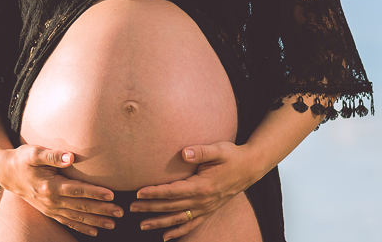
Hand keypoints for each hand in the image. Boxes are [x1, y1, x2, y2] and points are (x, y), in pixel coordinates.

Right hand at [0, 145, 123, 236]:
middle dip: (102, 210)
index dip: (95, 193)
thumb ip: (53, 155)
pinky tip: (95, 231)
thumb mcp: (34, 152)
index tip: (112, 194)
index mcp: (50, 186)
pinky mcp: (49, 211)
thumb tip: (71, 157)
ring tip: (113, 223)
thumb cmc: (22, 159)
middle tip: (120, 211)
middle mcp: (51, 200)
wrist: (7, 173)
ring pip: (77, 217)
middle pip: (81, 207)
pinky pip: (68, 222)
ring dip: (96, 221)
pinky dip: (82, 227)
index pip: (77, 190)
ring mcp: (50, 208)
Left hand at [127, 142, 258, 240]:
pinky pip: (192, 225)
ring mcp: (206, 208)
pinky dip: (179, 232)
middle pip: (172, 207)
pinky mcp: (209, 210)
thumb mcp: (218, 149)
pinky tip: (166, 237)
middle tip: (131, 208)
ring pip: (179, 219)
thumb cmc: (231, 156)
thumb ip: (200, 151)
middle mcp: (203, 201)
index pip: (173, 191)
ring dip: (160, 223)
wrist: (250, 168)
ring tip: (142, 225)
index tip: (139, 192)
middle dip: (150, 208)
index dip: (155, 192)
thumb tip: (184, 153)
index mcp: (203, 186)